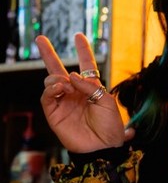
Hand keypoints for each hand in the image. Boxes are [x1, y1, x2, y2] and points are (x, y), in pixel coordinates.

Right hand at [37, 33, 126, 152]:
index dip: (83, 51)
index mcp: (91, 88)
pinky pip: (47, 96)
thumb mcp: (107, 102)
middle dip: (49, 54)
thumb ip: (90, 86)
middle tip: (41, 39)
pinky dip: (51, 89)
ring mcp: (63, 102)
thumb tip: (71, 75)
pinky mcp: (54, 113)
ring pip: (51, 81)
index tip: (79, 36)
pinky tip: (60, 88)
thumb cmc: (110, 126)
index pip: (86, 66)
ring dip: (56, 78)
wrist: (103, 147)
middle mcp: (75, 93)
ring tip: (65, 85)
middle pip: (59, 70)